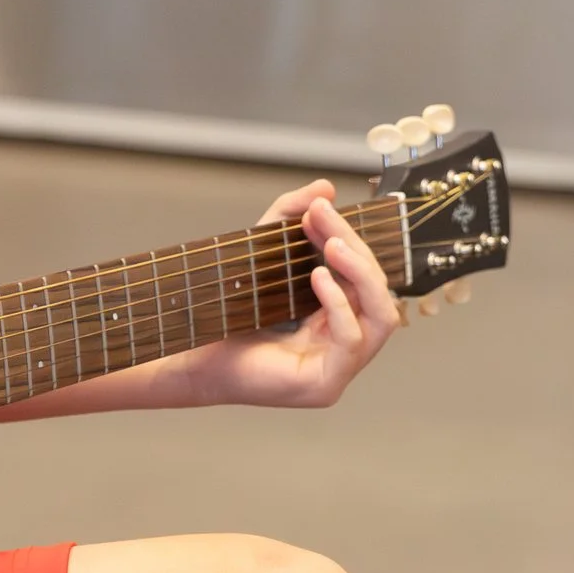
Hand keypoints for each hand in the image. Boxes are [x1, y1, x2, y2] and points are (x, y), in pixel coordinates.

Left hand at [187, 182, 401, 411]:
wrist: (191, 357)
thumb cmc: (225, 315)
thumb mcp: (261, 255)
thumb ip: (286, 217)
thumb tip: (325, 187)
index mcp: (337, 320)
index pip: (364, 279)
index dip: (349, 239)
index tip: (320, 208)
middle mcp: (344, 346)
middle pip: (379, 293)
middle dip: (357, 250)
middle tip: (325, 218)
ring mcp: (339, 369)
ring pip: (382, 316)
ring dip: (360, 274)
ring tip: (332, 246)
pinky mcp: (325, 385)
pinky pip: (353, 339)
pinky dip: (339, 304)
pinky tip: (318, 278)